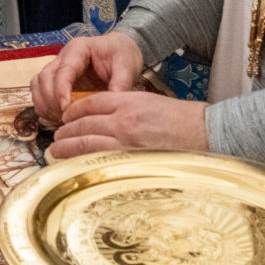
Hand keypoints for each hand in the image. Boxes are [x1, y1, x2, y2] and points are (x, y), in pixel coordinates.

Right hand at [30, 32, 143, 124]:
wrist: (119, 51)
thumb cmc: (121, 55)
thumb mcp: (126, 65)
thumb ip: (121, 82)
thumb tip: (113, 102)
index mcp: (78, 49)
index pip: (63, 70)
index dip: (61, 90)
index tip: (65, 108)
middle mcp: (62, 57)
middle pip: (44, 77)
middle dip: (51, 100)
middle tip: (65, 117)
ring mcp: (56, 68)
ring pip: (38, 84)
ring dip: (44, 104)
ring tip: (60, 119)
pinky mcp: (55, 80)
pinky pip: (39, 92)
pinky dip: (43, 106)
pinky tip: (56, 118)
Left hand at [48, 92, 208, 158]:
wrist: (208, 132)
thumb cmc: (185, 120)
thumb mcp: (153, 104)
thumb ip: (129, 111)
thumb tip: (107, 123)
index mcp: (130, 100)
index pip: (92, 103)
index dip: (75, 111)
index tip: (67, 117)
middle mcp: (124, 119)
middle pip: (84, 123)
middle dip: (66, 131)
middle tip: (56, 137)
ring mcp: (126, 140)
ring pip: (87, 141)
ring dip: (68, 146)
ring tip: (56, 151)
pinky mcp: (131, 160)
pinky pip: (100, 160)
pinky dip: (84, 161)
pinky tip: (75, 164)